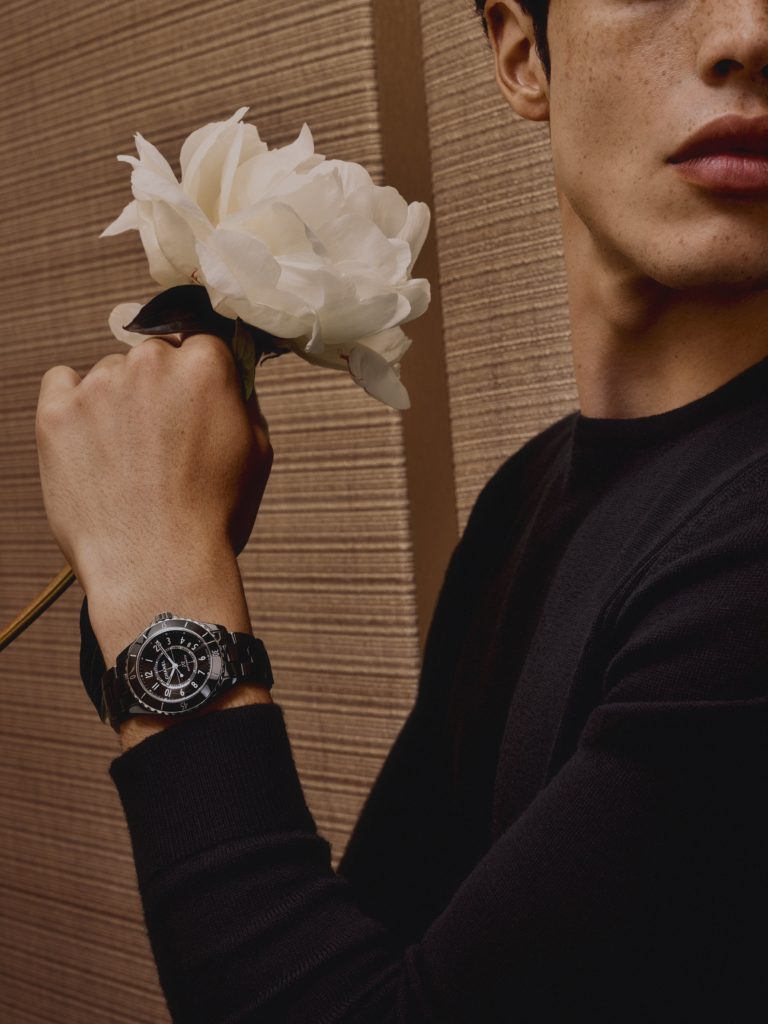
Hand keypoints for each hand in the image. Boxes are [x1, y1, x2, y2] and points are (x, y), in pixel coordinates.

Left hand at [35, 332, 272, 595]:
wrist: (157, 565)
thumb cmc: (213, 515)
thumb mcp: (257, 452)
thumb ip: (242, 401)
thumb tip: (229, 381)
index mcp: (205, 366)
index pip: (201, 344)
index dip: (199, 379)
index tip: (194, 406)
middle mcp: (150, 363)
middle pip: (153, 356)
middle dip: (158, 389)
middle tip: (161, 440)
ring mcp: (98, 385)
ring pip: (108, 374)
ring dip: (117, 402)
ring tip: (127, 459)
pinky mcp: (56, 412)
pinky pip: (61, 384)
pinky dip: (73, 406)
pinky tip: (90, 444)